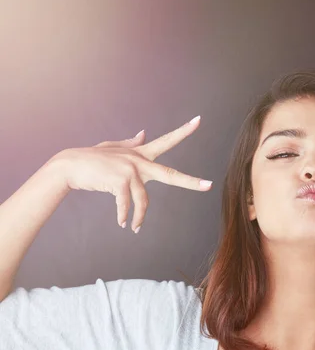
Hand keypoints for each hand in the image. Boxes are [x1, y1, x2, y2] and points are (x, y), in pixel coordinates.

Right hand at [52, 115, 212, 232]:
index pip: (167, 141)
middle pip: (170, 174)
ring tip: (134, 228)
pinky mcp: (119, 181)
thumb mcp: (114, 148)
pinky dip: (124, 216)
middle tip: (209, 186)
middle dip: (190, 182)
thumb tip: (145, 134)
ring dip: (138, 218)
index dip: (183, 131)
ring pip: (144, 200)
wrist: (70, 166)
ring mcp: (130, 170)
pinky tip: (122, 223)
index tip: (198, 121)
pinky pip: (127, 205)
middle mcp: (139, 160)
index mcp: (140, 153)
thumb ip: (132, 143)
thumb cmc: (92, 159)